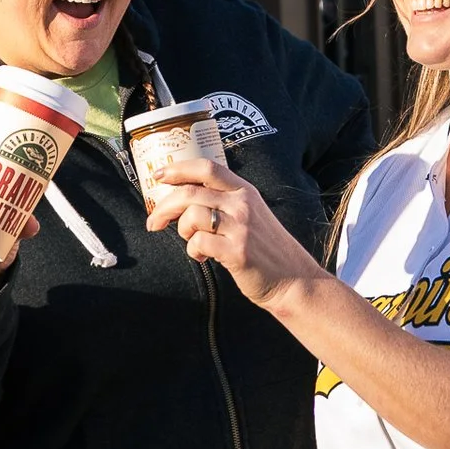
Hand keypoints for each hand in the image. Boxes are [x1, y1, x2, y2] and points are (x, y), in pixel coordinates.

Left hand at [146, 158, 323, 313]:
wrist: (294, 280)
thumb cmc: (267, 250)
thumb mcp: (252, 215)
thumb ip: (226, 203)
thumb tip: (185, 201)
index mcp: (245, 191)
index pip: (207, 168)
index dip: (179, 168)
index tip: (159, 175)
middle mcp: (243, 204)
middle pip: (190, 192)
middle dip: (165, 207)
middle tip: (154, 222)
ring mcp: (241, 227)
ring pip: (191, 216)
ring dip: (182, 231)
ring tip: (192, 243)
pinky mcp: (237, 252)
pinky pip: (198, 243)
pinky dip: (193, 251)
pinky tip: (203, 257)